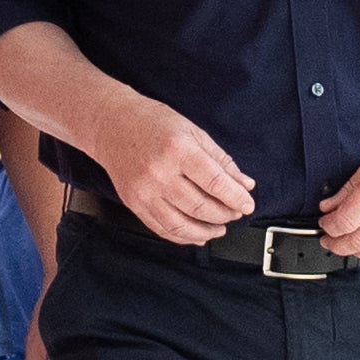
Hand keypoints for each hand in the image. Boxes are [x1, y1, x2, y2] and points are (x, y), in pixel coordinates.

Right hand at [98, 94, 255, 242]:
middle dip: (225, 215)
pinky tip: (197, 235)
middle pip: (200, 207)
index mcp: (178, 150)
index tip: (248, 204)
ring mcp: (144, 191)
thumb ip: (221, 160)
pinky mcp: (134, 203)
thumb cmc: (153, 123)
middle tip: (235, 213)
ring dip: (206, 232)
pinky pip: (162, 228)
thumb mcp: (193, 132)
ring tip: (220, 228)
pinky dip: (182, 237)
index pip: (215, 183)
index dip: (236, 197)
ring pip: (181, 224)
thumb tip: (245, 184)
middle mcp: (160, 173)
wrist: (111, 124)